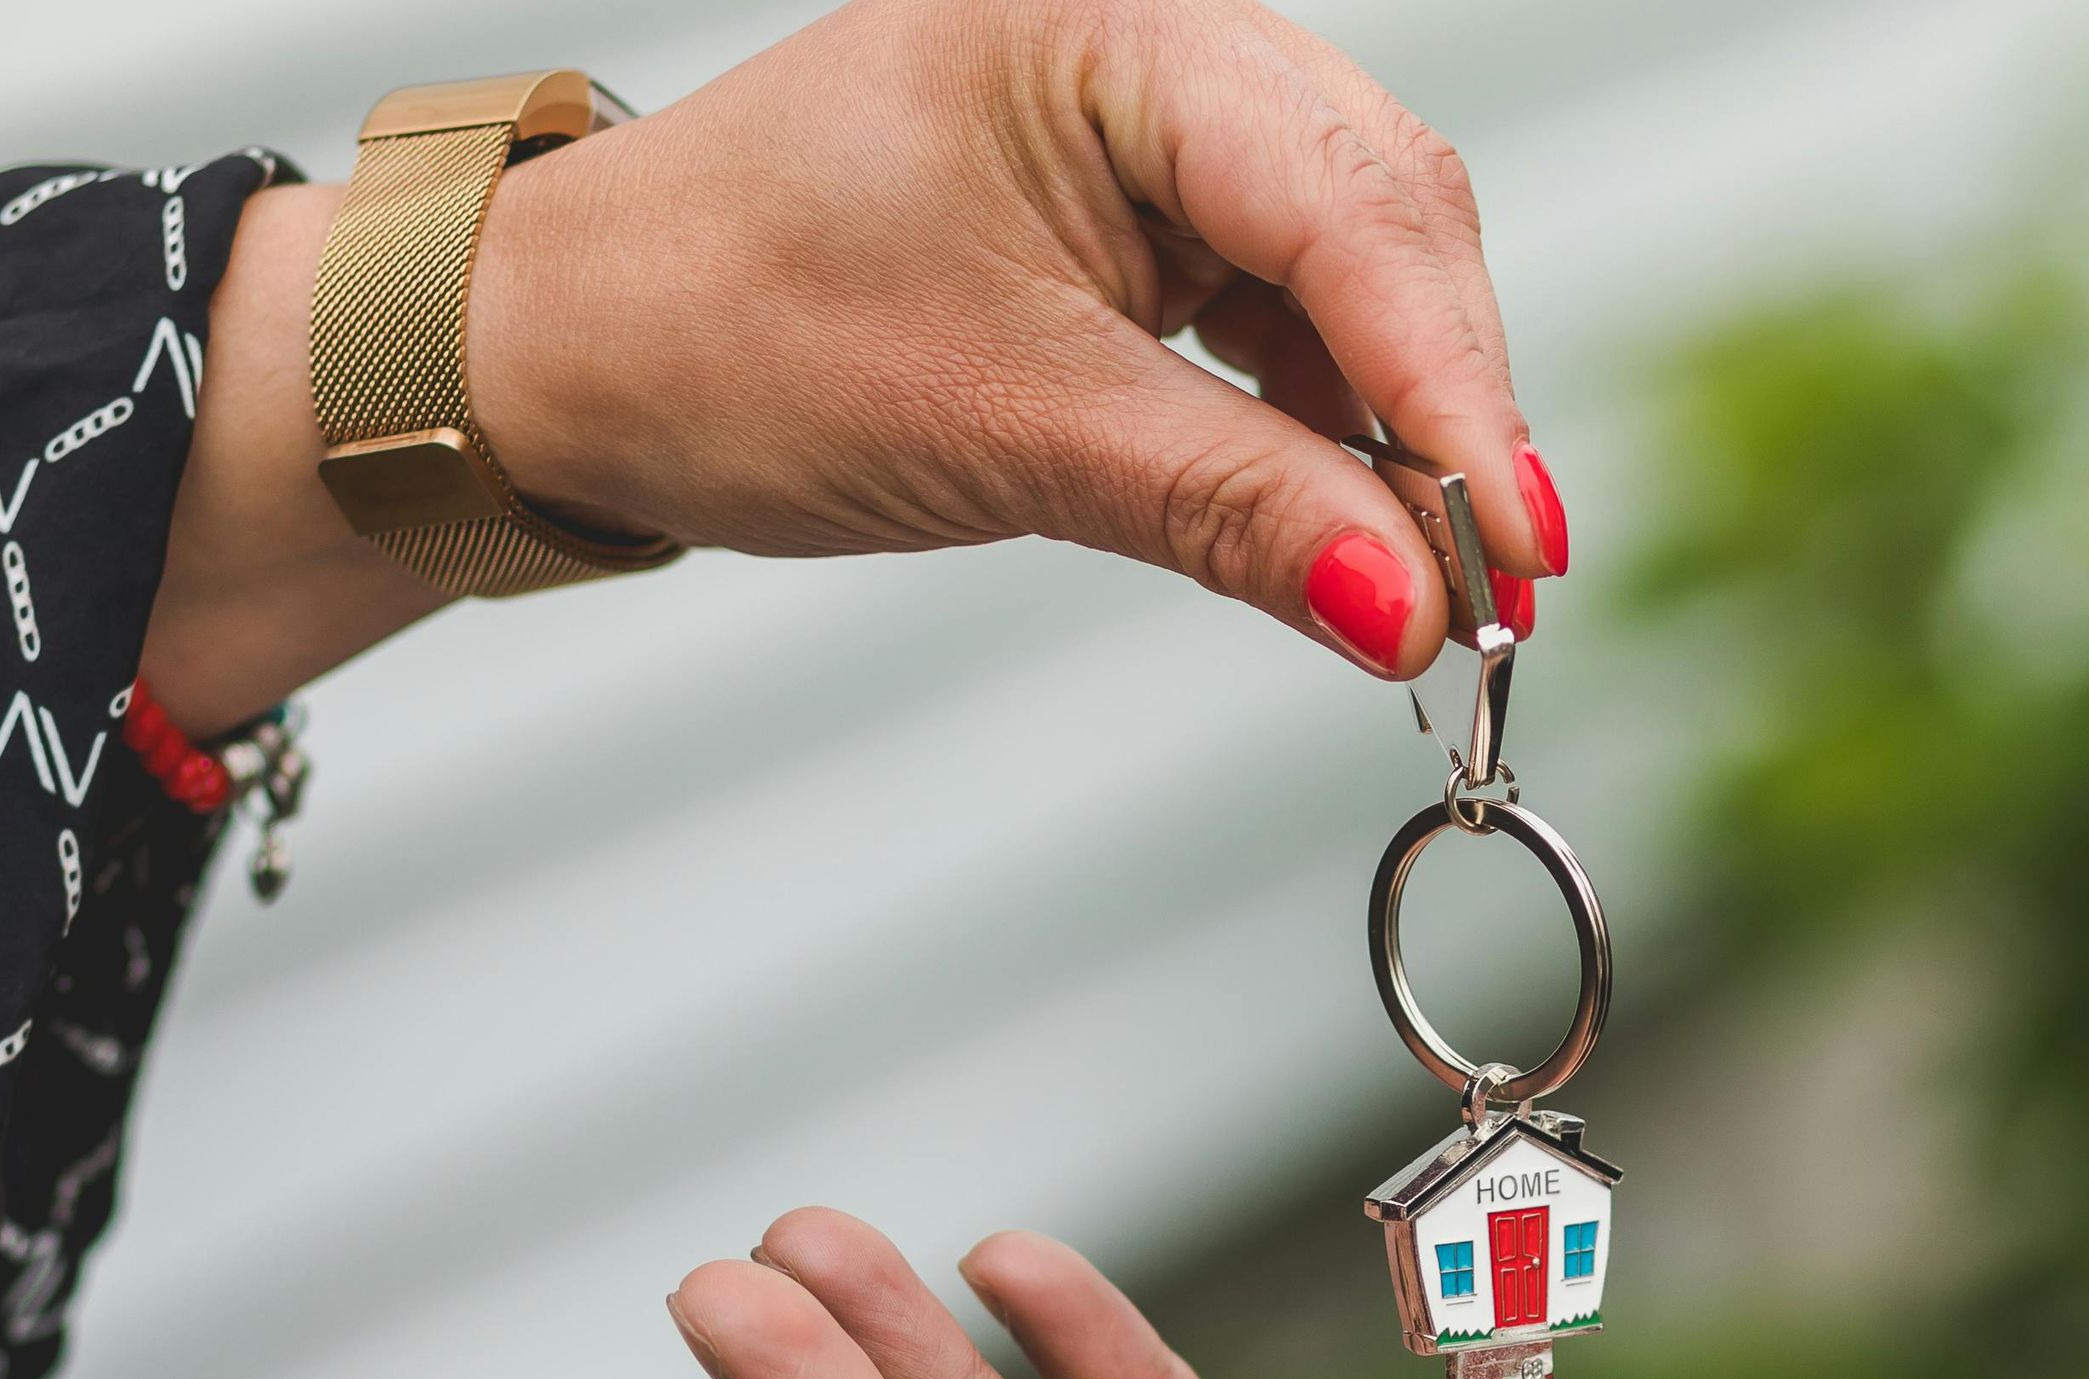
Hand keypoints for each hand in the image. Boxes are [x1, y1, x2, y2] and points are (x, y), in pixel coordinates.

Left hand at [143, 0, 1555, 727]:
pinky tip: (1349, 522)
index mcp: (1106, 25)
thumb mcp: (1000, 428)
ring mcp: (1155, 124)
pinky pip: (1290, 311)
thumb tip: (1413, 610)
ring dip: (1403, 428)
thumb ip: (1232, 509)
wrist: (569, 346)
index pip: (1352, 207)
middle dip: (1452, 407)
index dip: (1456, 389)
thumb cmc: (721, 329)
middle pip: (1390, 217)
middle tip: (1497, 592)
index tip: (1519, 550)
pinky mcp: (1142, 212)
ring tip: (1432, 586)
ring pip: (1360, 269)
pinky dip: (1331, 424)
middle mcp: (1152, 45)